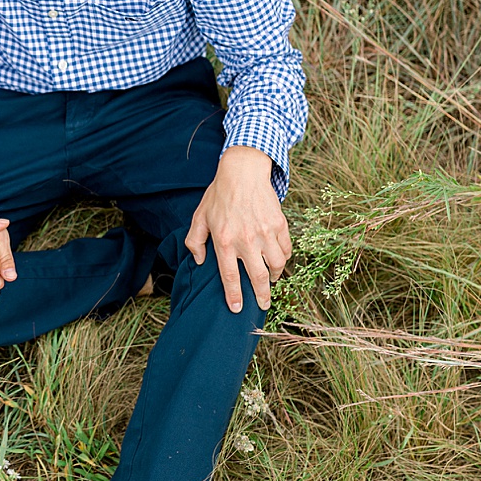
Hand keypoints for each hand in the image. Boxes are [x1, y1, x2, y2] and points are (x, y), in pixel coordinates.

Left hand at [185, 146, 292, 313]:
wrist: (243, 171)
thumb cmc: (218, 195)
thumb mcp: (199, 217)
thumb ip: (194, 242)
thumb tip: (199, 262)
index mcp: (225, 241)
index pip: (230, 276)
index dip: (234, 296)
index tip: (237, 309)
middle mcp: (246, 240)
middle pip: (258, 277)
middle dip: (262, 296)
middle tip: (262, 305)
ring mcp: (265, 232)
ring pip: (276, 265)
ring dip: (274, 277)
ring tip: (270, 281)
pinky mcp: (279, 224)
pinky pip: (286, 249)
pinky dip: (284, 258)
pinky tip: (278, 260)